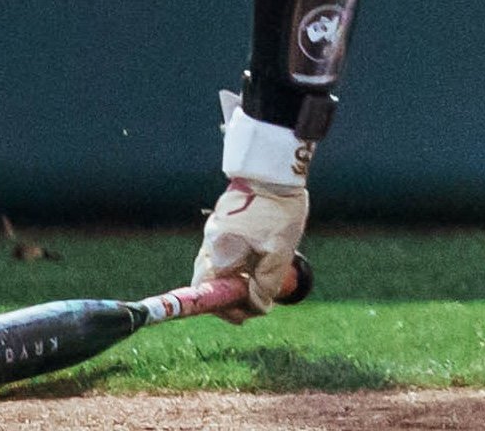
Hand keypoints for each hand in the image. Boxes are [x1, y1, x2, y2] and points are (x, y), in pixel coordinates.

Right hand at [191, 176, 309, 318]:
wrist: (273, 169)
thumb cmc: (278, 211)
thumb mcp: (278, 253)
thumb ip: (265, 284)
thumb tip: (256, 306)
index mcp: (220, 253)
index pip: (207, 293)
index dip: (224, 310)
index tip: (244, 316)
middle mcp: (210, 243)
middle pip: (210, 282)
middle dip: (230, 297)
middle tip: (255, 303)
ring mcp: (214, 230)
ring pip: (217, 267)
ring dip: (234, 280)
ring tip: (259, 283)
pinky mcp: (222, 221)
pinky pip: (223, 252)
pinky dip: (236, 264)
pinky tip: (256, 262)